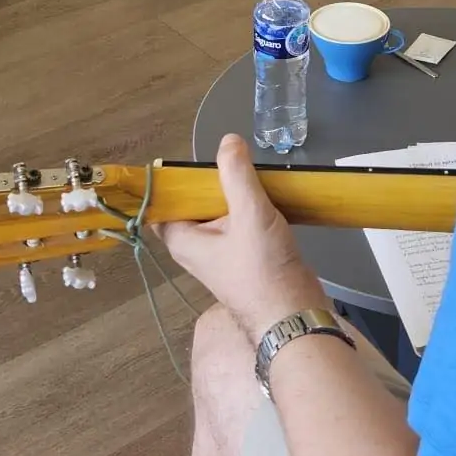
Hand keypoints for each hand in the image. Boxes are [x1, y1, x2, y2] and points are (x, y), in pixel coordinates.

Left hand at [157, 134, 326, 343]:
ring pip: (219, 213)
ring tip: (252, 172)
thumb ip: (237, 174)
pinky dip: (249, 208)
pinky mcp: (243, 258)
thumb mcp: (250, 213)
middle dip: (209, 181)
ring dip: (233, 194)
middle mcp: (195, 247)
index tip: (189, 159)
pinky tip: (267, 195)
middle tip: (231, 159)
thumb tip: (227, 141)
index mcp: (182, 239)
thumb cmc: (262, 268)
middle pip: (193, 203)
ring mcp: (220, 254)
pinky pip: (239, 224)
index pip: (162, 204)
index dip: (170, 181)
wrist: (294, 314)